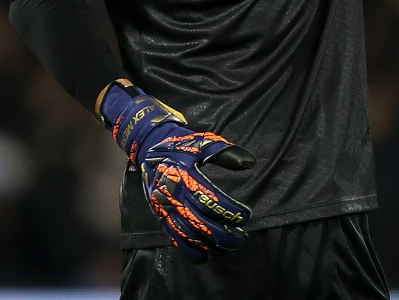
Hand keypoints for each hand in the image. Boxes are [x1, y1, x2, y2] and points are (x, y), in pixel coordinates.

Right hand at [100, 83, 254, 262]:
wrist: (149, 145)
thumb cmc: (181, 144)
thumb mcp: (204, 143)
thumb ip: (226, 153)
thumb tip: (249, 163)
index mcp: (187, 176)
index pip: (212, 200)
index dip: (230, 211)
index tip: (245, 217)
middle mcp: (175, 195)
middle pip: (201, 222)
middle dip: (223, 235)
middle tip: (240, 239)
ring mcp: (166, 207)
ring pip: (188, 234)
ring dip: (209, 245)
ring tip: (226, 248)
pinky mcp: (160, 214)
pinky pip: (174, 236)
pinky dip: (189, 249)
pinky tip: (204, 255)